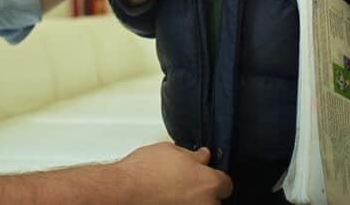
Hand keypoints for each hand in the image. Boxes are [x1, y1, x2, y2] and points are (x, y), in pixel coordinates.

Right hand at [117, 143, 232, 204]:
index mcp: (209, 183)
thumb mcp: (170, 151)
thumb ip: (192, 156)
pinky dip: (177, 203)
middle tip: (185, 182)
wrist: (123, 191)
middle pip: (214, 199)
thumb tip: (201, 157)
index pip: (226, 183)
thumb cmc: (143, 172)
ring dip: (191, 200)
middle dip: (203, 190)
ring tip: (172, 192)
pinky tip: (166, 199)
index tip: (207, 174)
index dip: (215, 176)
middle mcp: (205, 204)